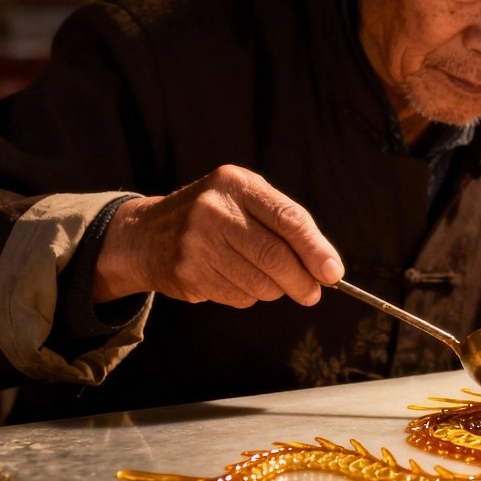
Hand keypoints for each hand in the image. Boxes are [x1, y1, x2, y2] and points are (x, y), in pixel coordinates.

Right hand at [93, 165, 344, 307]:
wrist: (146, 234)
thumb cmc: (214, 217)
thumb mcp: (244, 201)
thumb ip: (286, 226)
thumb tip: (328, 268)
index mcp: (236, 183)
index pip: (288, 218)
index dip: (315, 249)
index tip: (333, 272)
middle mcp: (214, 209)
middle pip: (275, 256)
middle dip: (302, 281)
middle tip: (313, 293)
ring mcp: (196, 242)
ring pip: (259, 283)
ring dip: (274, 289)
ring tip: (267, 280)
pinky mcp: (187, 273)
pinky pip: (238, 297)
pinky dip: (249, 295)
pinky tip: (235, 279)